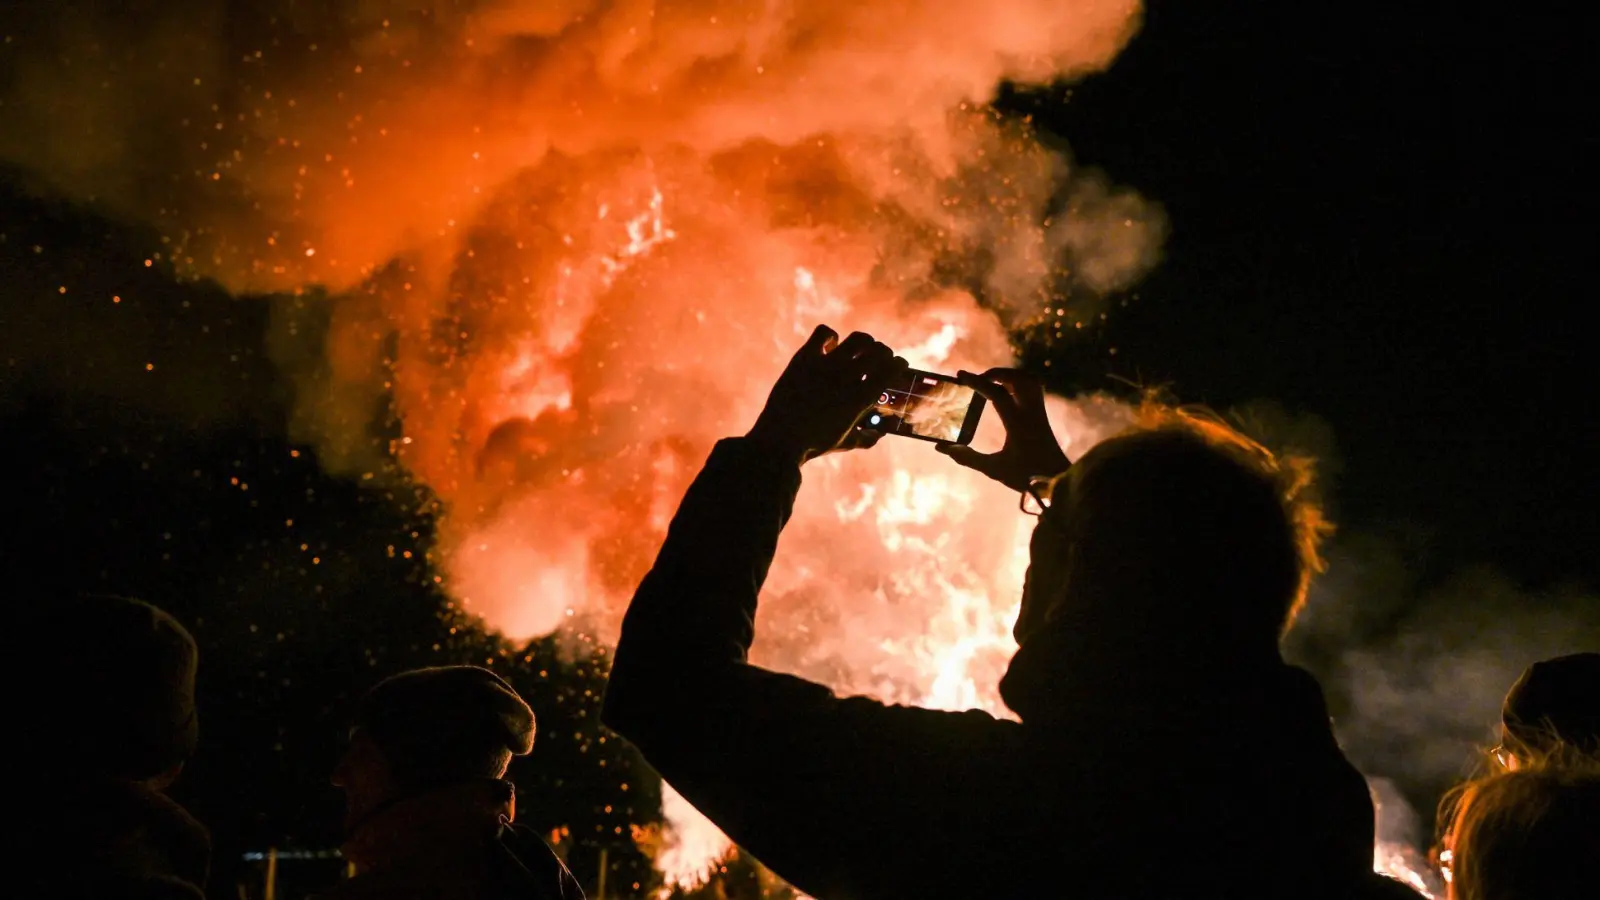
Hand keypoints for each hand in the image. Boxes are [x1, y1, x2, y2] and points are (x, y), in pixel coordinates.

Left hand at [746, 325, 907, 464]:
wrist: (779, 440)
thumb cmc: (813, 444)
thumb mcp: (844, 443)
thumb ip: (866, 439)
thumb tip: (879, 436)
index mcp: (861, 398)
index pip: (891, 369)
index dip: (898, 364)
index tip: (897, 364)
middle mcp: (847, 378)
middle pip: (879, 351)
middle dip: (884, 353)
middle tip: (878, 357)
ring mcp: (826, 366)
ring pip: (858, 339)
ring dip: (863, 342)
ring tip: (857, 350)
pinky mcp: (805, 358)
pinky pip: (825, 332)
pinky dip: (831, 336)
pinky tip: (829, 348)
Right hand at [936, 368, 1068, 491]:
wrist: (1058, 480)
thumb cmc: (1027, 476)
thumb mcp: (993, 469)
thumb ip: (967, 458)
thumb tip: (942, 448)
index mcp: (1018, 424)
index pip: (997, 393)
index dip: (977, 382)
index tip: (960, 374)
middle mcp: (1031, 413)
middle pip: (1018, 378)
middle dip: (995, 373)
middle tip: (976, 380)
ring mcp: (1039, 412)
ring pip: (1029, 379)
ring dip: (1009, 375)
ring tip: (990, 382)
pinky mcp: (1042, 414)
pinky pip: (1032, 388)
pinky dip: (1017, 383)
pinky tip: (1005, 392)